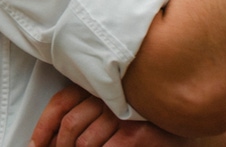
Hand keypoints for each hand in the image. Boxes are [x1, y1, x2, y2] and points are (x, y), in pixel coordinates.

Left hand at [29, 85, 195, 146]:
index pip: (61, 102)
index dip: (43, 128)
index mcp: (98, 85)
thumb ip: (86, 115)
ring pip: (87, 142)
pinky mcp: (139, 131)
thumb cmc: (142, 118)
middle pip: (70, 125)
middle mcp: (110, 94)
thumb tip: (52, 141)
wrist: (182, 122)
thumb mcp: (111, 108)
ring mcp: (125, 112)